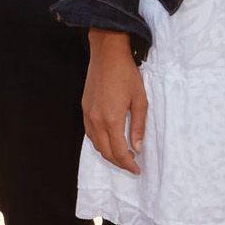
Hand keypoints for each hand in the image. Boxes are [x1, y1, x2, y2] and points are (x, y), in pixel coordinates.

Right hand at [82, 31, 145, 172]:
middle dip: (119, 163)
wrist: (107, 55)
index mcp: (112, 120)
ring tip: (123, 154)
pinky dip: (99, 142)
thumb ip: (138, 126)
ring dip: (109, 154)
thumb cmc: (126, 75)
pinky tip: (109, 140)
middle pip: (106, 152)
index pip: (119, 152)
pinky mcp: (84, 109)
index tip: (137, 170)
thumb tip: (137, 147)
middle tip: (132, 165)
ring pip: (96, 144)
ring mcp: (88, 115)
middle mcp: (96, 121)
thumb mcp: (140, 100)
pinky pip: (90, 134)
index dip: (128, 164)